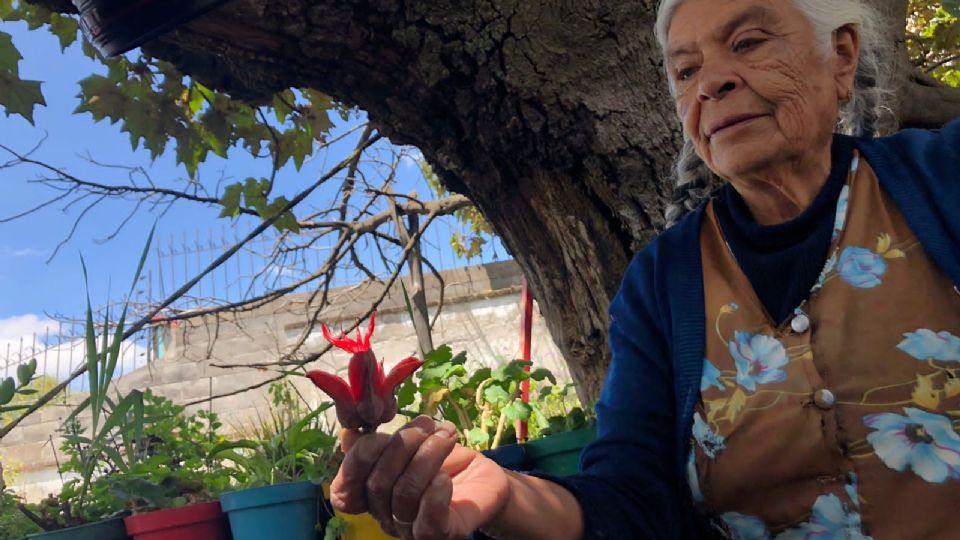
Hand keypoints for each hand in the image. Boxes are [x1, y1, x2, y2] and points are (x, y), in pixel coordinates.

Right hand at [330, 415, 510, 539]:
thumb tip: (348, 436)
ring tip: (447, 436)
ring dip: (427, 457)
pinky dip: (435, 494)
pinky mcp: (444, 534)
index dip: (355, 463)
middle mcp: (388, 516)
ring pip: (405, 494)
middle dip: (402, 445)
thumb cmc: (445, 460)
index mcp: (374, 495)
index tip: (380, 433)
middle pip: (378, 485)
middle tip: (427, 425)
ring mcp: (413, 529)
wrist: (486, 480)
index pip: (345, 492)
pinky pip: (429, 523)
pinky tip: (446, 476)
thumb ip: (383, 442)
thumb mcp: (413, 443)